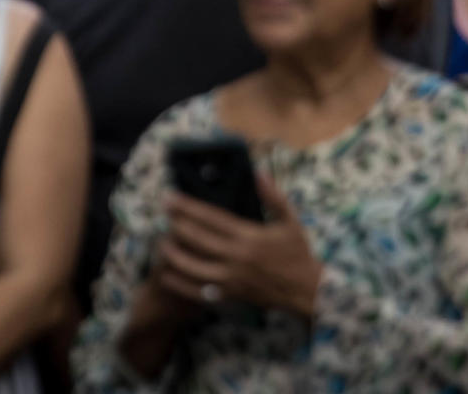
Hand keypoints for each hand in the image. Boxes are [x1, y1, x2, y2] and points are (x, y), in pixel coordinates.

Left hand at [153, 177, 321, 316]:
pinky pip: (199, 292)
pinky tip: (167, 274)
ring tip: (160, 241)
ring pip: (193, 267)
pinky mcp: (230, 297)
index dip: (188, 207)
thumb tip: (258, 172)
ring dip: (174, 254)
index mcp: (249, 236)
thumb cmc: (298, 254)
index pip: (212, 218)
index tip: (171, 198)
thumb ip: (273, 196)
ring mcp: (231, 280)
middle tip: (161, 213)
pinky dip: (181, 284)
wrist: (307, 291)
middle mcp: (236, 258)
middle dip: (176, 224)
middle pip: (198, 239)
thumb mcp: (290, 221)